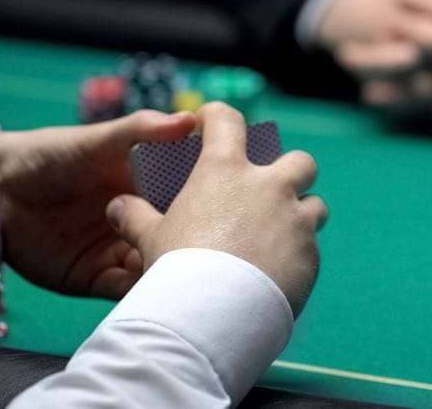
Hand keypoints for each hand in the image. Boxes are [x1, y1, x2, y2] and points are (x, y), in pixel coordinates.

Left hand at [0, 110, 196, 299]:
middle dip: (196, 245)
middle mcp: (138, 221)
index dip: (210, 204)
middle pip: (178, 237)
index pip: (190, 199)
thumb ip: (144, 129)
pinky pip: (127, 289)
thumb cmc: (50, 155)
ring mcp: (118, 250)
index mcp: (147, 187)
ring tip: (187, 272)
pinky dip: (142, 290)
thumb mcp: (100, 138)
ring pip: (158, 266)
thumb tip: (192, 119)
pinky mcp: (97, 277)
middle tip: (214, 249)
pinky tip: (154, 286)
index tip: (232, 207)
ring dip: (171, 271)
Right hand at [105, 103, 327, 316]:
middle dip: (291, 170)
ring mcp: (296, 220)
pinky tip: (278, 273)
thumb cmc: (178, 268)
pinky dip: (298, 255)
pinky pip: (311, 248)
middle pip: (300, 161)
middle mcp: (270, 186)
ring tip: (281, 235)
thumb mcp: (150, 238)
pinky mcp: (309, 255)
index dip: (218, 116)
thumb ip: (135, 217)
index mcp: (226, 170)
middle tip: (271, 189)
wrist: (214, 313)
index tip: (212, 122)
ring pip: (315, 205)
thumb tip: (116, 207)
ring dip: (301, 215)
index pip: (227, 120)